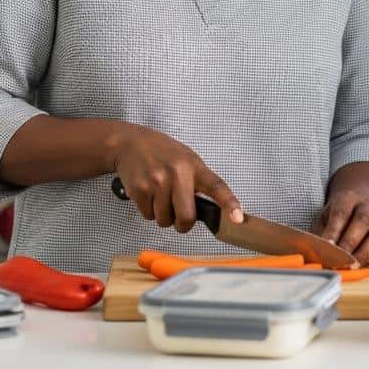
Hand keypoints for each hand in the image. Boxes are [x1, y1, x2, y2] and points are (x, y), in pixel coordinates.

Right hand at [110, 124, 242, 232]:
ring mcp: (157, 182)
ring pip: (165, 220)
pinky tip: (147, 194)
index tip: (238, 219)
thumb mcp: (187, 159)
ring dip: (163, 215)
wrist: (131, 143)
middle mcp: (178, 174)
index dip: (229, 203)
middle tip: (179, 216)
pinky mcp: (140, 190)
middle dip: (183, 224)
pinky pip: (148, 216)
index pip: (217, 186)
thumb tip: (209, 209)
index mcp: (195, 166)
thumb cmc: (163, 153)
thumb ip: (198, 181)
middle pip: (187, 217)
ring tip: (159, 195)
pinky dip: (148, 211)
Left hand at [312, 189, 368, 267]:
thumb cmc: (335, 218)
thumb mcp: (324, 219)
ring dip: (365, 252)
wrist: (357, 208)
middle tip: (339, 259)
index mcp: (348, 198)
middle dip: (350, 242)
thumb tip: (315, 254)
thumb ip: (320, 234)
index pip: (341, 212)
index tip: (327, 247)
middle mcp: (367, 206)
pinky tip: (360, 265)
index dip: (334, 230)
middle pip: (362, 220)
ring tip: (351, 266)